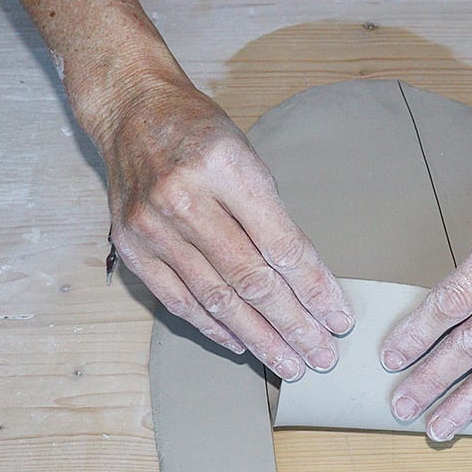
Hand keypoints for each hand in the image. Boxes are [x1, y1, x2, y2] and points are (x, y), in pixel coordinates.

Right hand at [101, 78, 353, 380]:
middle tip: (322, 355)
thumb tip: (307, 284)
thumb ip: (272, 216)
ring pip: (217, 298)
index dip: (315, 289)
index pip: (282, 245)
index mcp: (226, 167)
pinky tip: (242, 344)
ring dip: (259, 338)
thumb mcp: (248, 155)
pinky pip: (179, 300)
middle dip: (293, 325)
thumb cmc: (200, 133)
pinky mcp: (132, 246)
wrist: (132, 109)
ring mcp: (154, 226)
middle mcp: (186, 198)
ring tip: (290, 363)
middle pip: (251, 279)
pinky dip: (213, 327)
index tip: (339, 319)